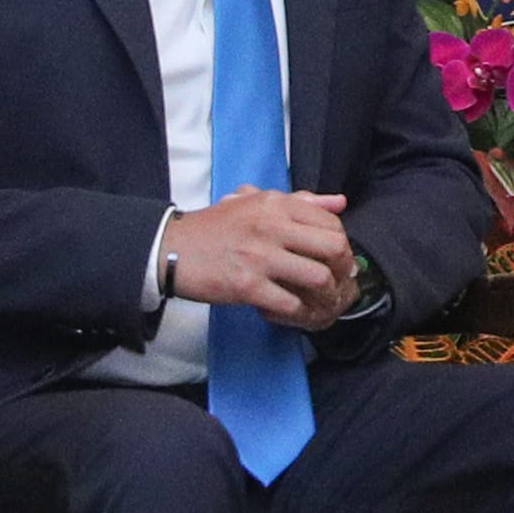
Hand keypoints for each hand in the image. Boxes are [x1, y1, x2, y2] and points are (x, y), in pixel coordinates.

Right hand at [166, 188, 357, 329]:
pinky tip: (291, 309)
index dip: (343, 242)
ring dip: (325, 294)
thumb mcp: (255, 202)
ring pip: (318, 277)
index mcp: (275, 203)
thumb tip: (340, 202)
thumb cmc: (213, 227)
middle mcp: (271, 226)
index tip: (340, 258)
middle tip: (339, 280)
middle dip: (343, 269)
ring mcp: (260, 257)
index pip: (330, 221)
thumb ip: (299, 201)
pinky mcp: (247, 286)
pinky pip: (290, 303)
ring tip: (320, 299)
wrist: (170, 248)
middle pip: (333, 248)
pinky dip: (297, 311)